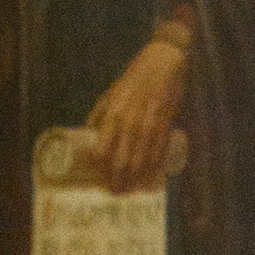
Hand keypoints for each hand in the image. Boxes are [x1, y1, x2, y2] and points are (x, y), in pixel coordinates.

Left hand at [86, 30, 188, 191]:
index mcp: (113, 113)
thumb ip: (100, 114)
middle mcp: (130, 121)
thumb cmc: (133, 78)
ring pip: (140, 160)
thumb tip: (88, 134)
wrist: (163, 61)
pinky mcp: (166, 124)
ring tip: (130, 191)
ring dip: (135, 179)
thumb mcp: (110, 93)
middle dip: (117, 180)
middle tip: (114, 193)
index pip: (102, 150)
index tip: (99, 179)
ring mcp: (150, 124)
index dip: (100, 169)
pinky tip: (150, 178)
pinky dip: (154, 168)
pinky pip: (159, 152)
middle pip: (121, 160)